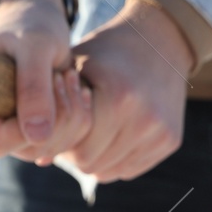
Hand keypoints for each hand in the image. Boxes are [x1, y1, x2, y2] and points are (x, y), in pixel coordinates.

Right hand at [0, 0, 92, 163]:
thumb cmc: (30, 23)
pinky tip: (78, 87)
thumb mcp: (36, 46)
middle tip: (67, 75)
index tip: (52, 81)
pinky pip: (61, 141)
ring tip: (71, 76)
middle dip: (59, 118)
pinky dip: (78, 118)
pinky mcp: (32, 129)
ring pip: (47, 148)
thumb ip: (34, 87)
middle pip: (28, 149)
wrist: (38, 17)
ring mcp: (9, 130)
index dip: (30, 125)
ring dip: (72, 116)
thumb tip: (37, 136)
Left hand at [58, 0, 193, 183]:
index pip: (78, 152)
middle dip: (76, 154)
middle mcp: (144, 120)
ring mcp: (161, 132)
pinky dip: (116, 159)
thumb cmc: (107, 53)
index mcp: (118, 99)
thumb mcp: (75, 68)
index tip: (56, 130)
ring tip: (88, 133)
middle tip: (70, 135)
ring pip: (112, 171)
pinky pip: (132, 168)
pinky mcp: (171, 140)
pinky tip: (110, 136)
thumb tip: (40, 161)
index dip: (62, 145)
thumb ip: (55, 108)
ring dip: (96, 158)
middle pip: (93, 166)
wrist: (160, 40)